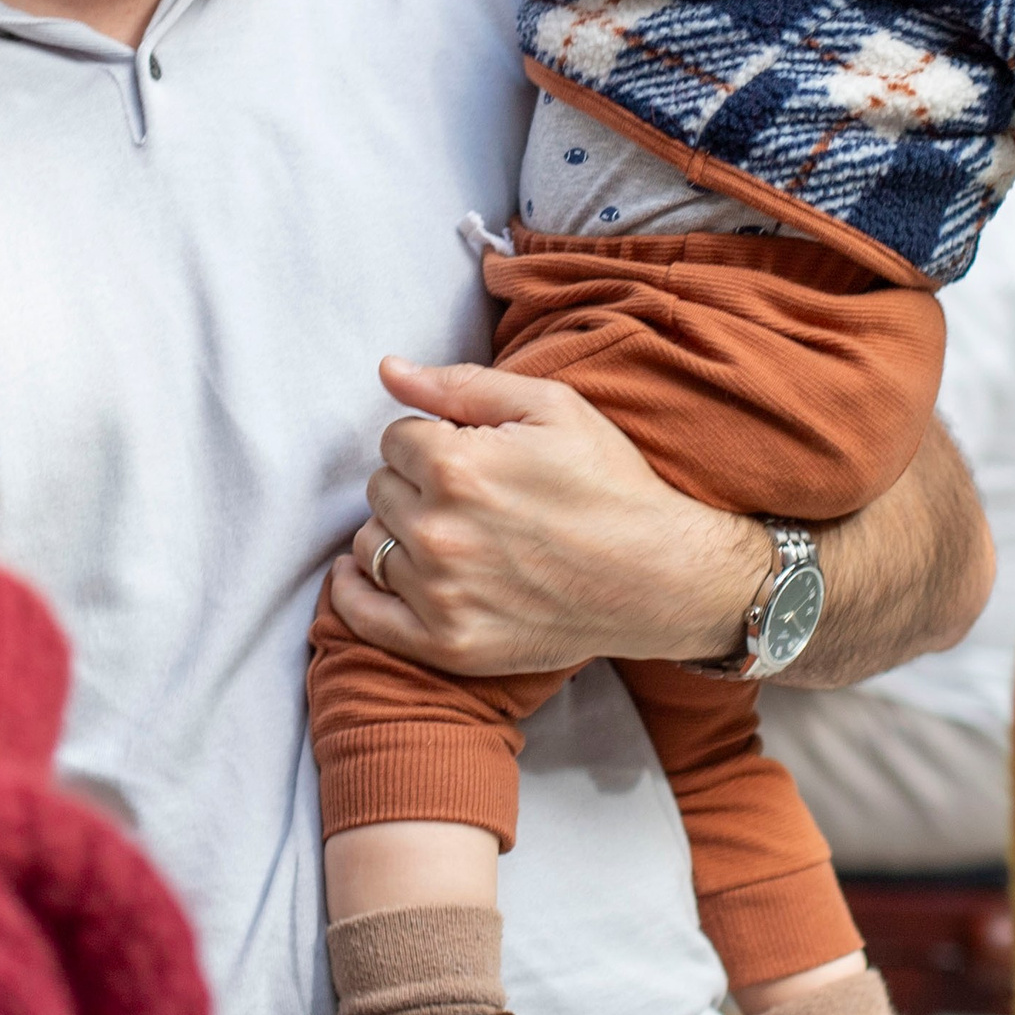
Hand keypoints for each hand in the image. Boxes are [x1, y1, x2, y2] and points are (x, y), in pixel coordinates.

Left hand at [326, 356, 771, 676]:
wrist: (661, 577)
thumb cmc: (610, 484)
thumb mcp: (550, 407)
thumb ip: (460, 384)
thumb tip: (387, 370)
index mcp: (457, 466)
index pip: (395, 438)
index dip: (431, 439)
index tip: (469, 454)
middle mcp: (439, 532)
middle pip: (379, 489)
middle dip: (414, 483)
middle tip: (470, 495)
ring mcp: (441, 595)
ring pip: (369, 544)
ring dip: (397, 532)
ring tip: (451, 533)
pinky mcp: (448, 644)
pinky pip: (361, 614)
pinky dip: (353, 590)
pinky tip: (364, 572)